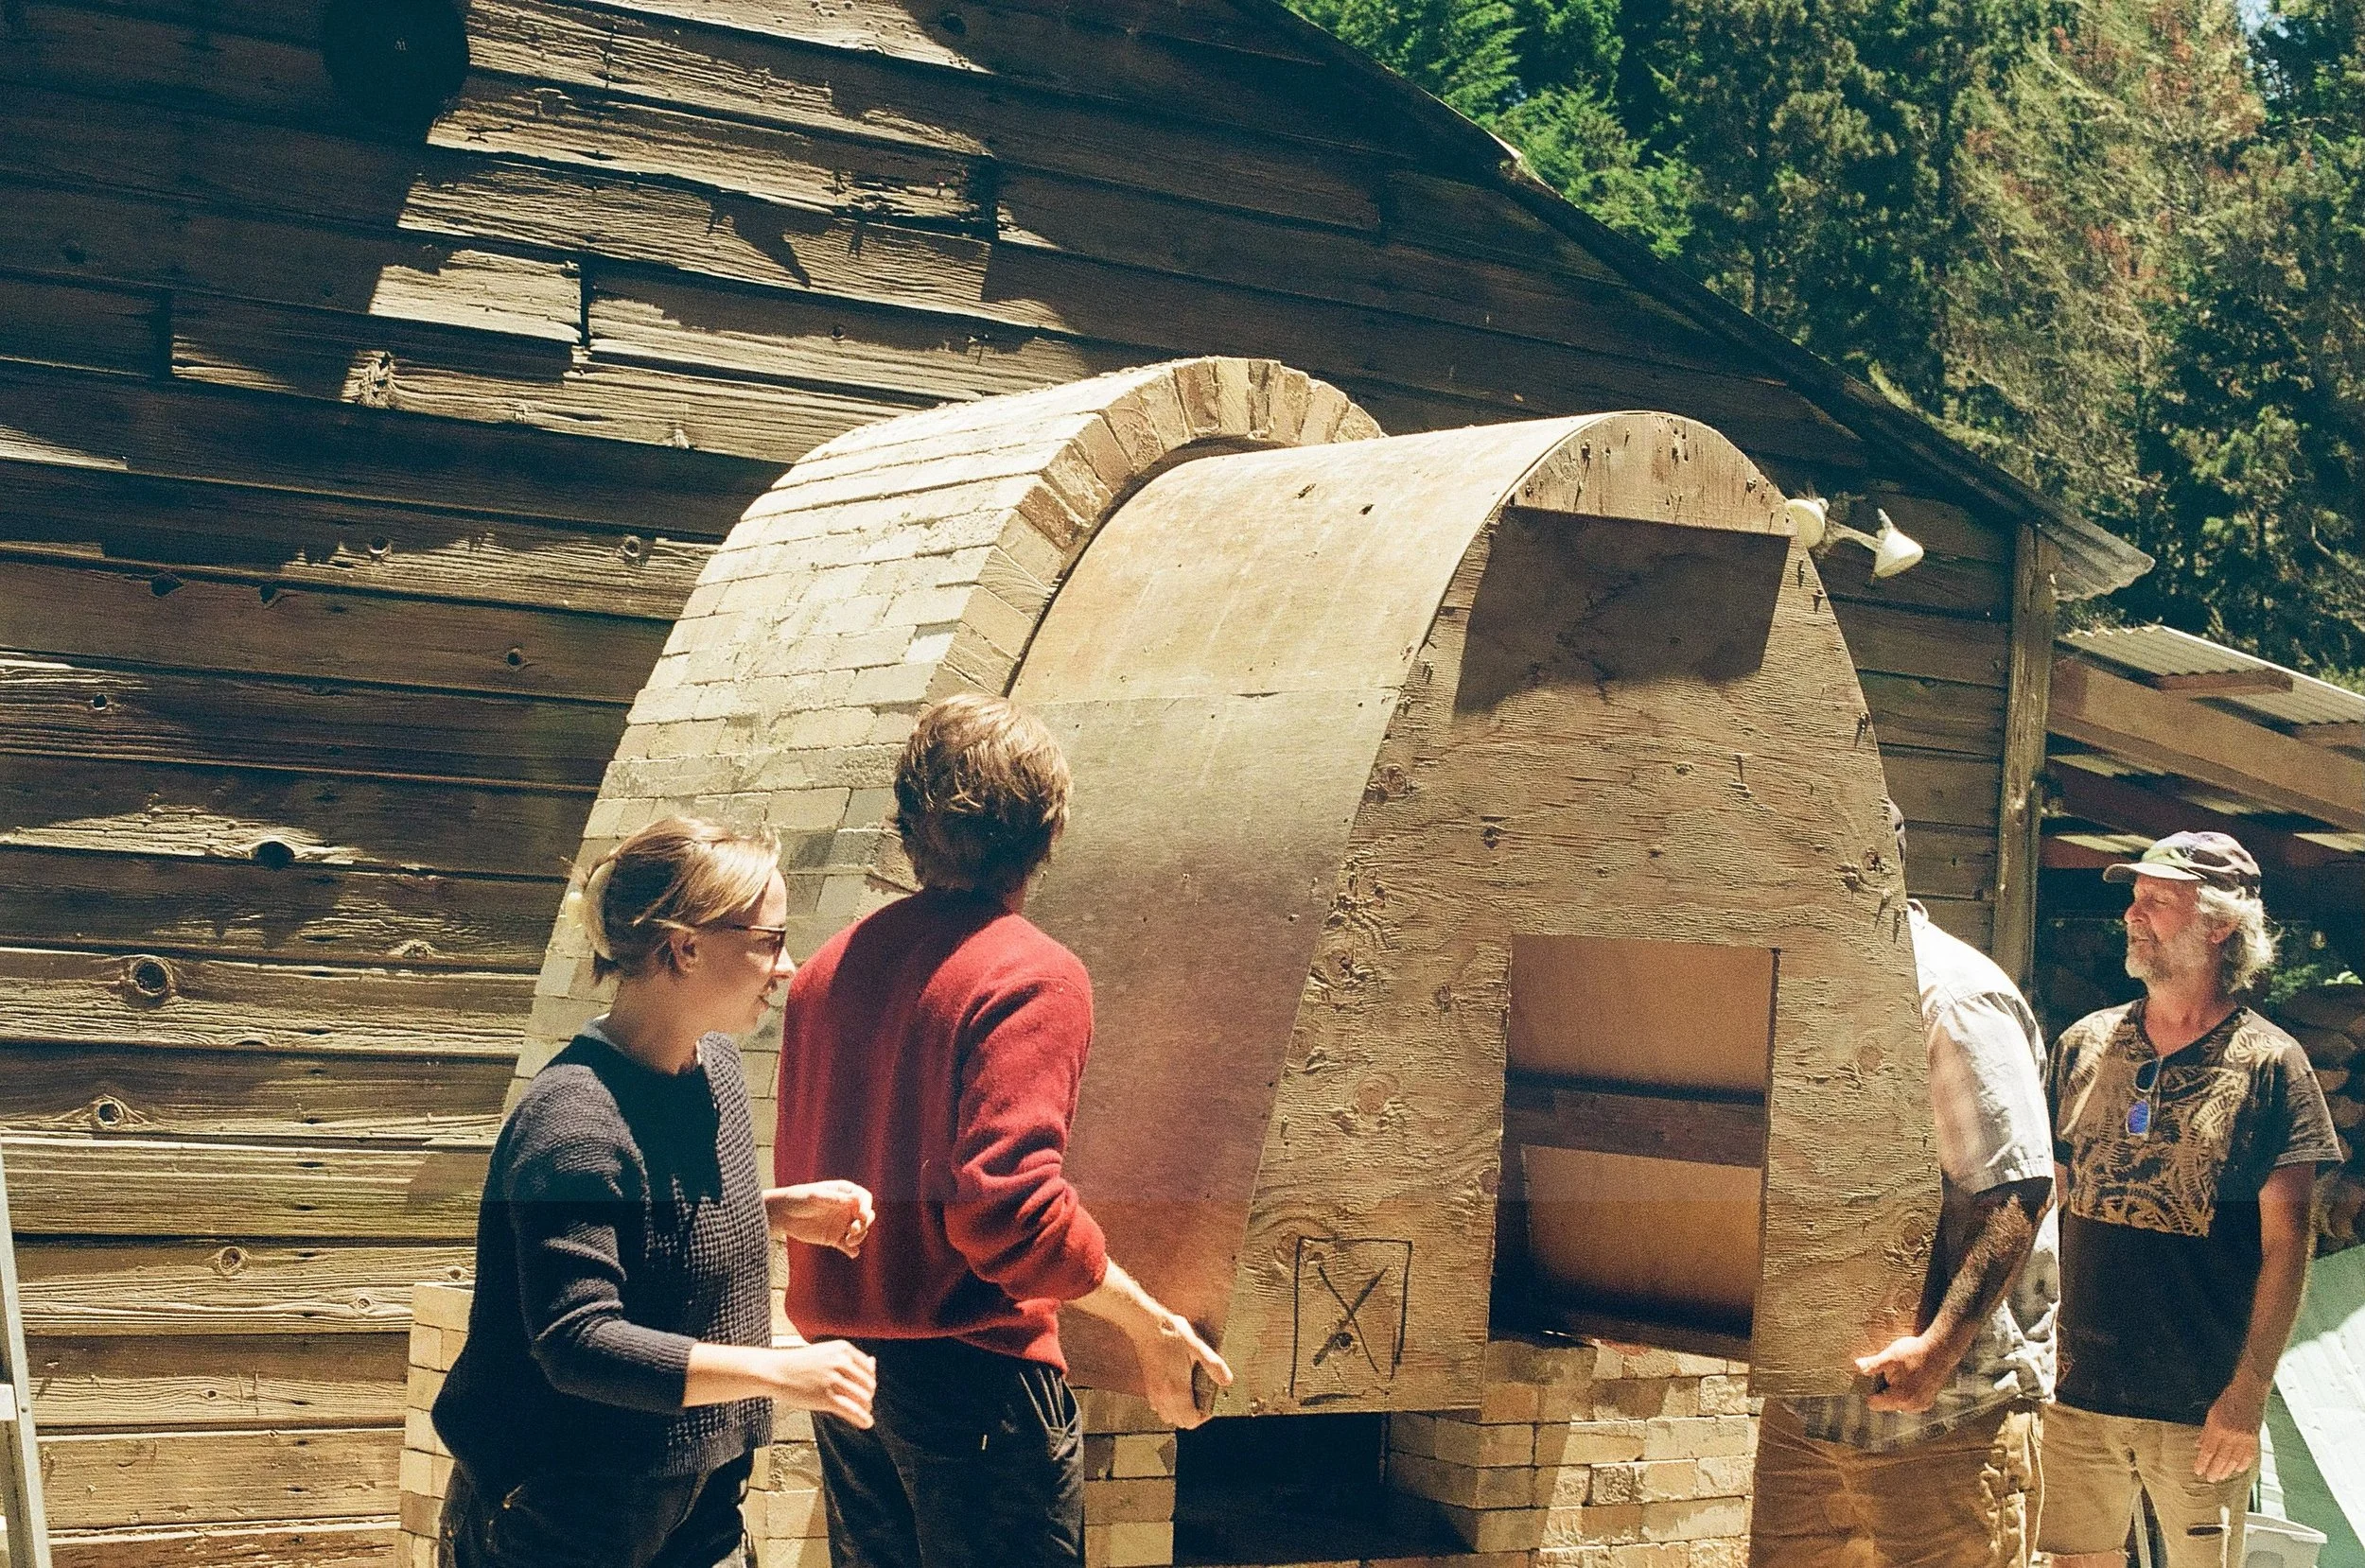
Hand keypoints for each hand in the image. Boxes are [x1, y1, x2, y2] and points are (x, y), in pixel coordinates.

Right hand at [765, 1339, 877, 1427]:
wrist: (775, 1370)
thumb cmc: (799, 1363)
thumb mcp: (826, 1353)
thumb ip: (850, 1358)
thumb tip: (873, 1363)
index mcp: (842, 1349)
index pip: (869, 1369)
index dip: (869, 1382)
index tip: (865, 1391)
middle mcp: (840, 1362)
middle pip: (868, 1384)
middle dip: (868, 1397)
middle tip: (863, 1405)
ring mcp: (833, 1379)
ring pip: (863, 1398)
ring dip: (866, 1409)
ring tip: (863, 1415)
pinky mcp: (825, 1397)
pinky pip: (852, 1410)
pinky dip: (862, 1418)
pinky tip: (866, 1423)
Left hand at [767, 1181, 874, 1256]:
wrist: (782, 1214)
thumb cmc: (798, 1199)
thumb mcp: (816, 1196)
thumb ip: (836, 1199)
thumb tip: (857, 1199)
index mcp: (844, 1193)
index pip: (864, 1198)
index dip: (866, 1207)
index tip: (861, 1216)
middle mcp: (846, 1208)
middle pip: (866, 1216)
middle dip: (864, 1224)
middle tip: (852, 1230)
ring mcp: (841, 1224)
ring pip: (860, 1231)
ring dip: (859, 1237)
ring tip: (848, 1242)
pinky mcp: (834, 1238)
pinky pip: (848, 1246)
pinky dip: (852, 1250)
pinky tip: (852, 1253)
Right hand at [1130, 1310, 1232, 1429]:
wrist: (1145, 1324)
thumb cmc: (1170, 1333)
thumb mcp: (1197, 1346)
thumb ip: (1213, 1365)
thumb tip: (1226, 1380)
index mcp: (1177, 1389)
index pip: (1191, 1420)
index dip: (1204, 1416)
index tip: (1210, 1404)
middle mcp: (1164, 1395)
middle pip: (1180, 1422)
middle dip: (1193, 1416)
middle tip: (1203, 1400)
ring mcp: (1154, 1392)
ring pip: (1167, 1417)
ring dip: (1180, 1413)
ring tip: (1190, 1397)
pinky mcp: (1148, 1385)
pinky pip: (1158, 1407)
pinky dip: (1167, 1406)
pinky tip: (1175, 1391)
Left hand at [1856, 1332, 1951, 1412]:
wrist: (1941, 1350)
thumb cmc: (1916, 1353)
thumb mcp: (1890, 1356)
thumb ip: (1873, 1365)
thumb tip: (1857, 1366)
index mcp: (1900, 1397)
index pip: (1874, 1404)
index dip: (1870, 1392)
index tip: (1873, 1380)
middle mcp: (1912, 1406)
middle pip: (1886, 1404)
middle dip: (1885, 1391)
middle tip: (1891, 1373)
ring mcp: (1922, 1404)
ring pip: (1899, 1403)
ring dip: (1897, 1393)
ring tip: (1903, 1375)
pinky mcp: (1929, 1401)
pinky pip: (1911, 1402)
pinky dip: (1908, 1393)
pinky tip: (1911, 1378)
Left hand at [2195, 1384, 2264, 1481]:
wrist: (2249, 1392)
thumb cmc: (2228, 1400)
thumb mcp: (2211, 1413)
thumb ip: (2205, 1432)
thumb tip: (2198, 1447)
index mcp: (2218, 1427)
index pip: (2208, 1451)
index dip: (2203, 1463)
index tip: (2198, 1471)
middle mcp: (2232, 1434)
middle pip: (2221, 1458)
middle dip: (2214, 1470)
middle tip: (2210, 1478)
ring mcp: (2245, 1437)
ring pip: (2235, 1460)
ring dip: (2227, 1470)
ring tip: (2220, 1476)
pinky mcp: (2254, 1438)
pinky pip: (2248, 1456)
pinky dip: (2242, 1464)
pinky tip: (2237, 1469)